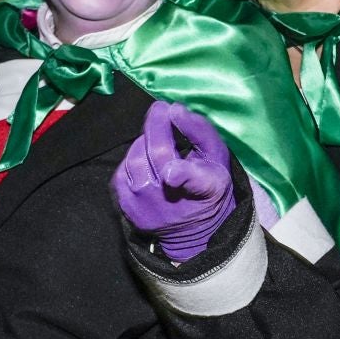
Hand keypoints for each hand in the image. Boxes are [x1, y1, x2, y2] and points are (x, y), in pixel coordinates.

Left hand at [112, 100, 235, 262]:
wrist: (194, 230)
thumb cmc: (207, 185)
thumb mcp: (217, 157)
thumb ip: (200, 130)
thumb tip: (175, 108)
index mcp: (206, 188)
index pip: (192, 182)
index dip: (181, 174)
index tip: (172, 168)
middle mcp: (173, 201)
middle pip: (155, 154)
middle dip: (156, 125)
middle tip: (161, 111)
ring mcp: (147, 207)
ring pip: (135, 159)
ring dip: (144, 142)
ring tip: (156, 141)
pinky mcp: (128, 209)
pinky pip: (122, 172)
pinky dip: (132, 159)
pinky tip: (145, 160)